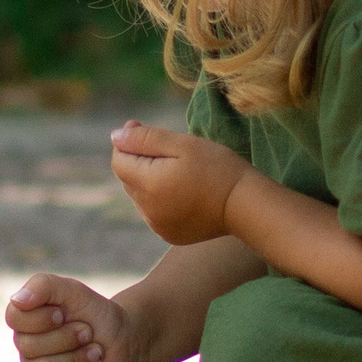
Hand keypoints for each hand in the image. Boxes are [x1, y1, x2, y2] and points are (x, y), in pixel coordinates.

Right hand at [4, 273, 135, 361]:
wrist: (122, 340)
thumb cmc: (94, 313)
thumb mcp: (73, 290)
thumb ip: (43, 286)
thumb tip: (17, 300)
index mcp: (25, 318)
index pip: (14, 318)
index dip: (41, 318)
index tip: (63, 314)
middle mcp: (25, 345)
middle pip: (30, 347)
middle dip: (68, 338)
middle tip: (88, 332)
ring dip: (77, 360)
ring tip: (95, 352)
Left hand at [109, 121, 252, 245]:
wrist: (245, 205)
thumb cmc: (217, 168)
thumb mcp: (182, 144)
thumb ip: (145, 139)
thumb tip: (115, 137)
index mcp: (147, 185)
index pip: (118, 160)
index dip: (126, 142)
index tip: (140, 127)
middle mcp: (146, 210)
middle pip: (128, 178)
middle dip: (138, 160)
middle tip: (165, 148)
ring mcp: (157, 225)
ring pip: (140, 195)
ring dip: (149, 180)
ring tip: (179, 170)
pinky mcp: (169, 234)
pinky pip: (154, 211)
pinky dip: (160, 198)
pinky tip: (184, 190)